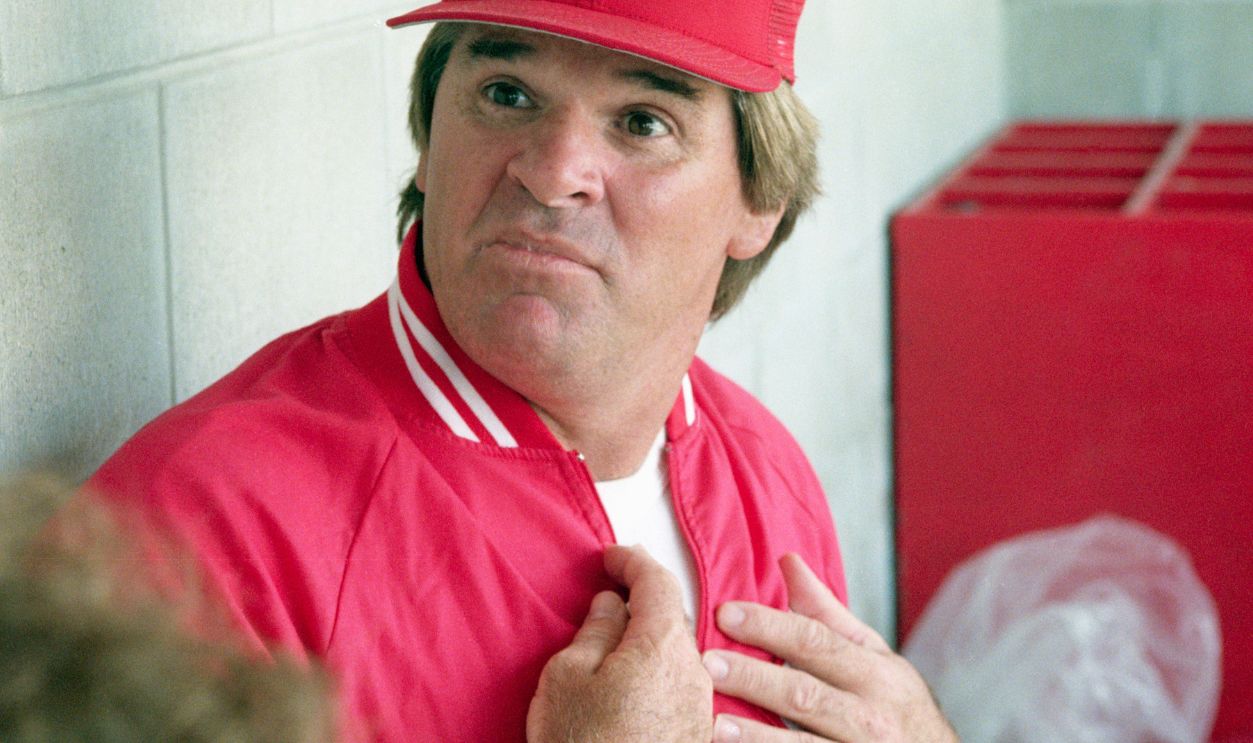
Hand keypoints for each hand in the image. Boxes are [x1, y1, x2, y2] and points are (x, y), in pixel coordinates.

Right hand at [526, 544, 712, 742]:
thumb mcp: (567, 677)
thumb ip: (594, 631)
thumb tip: (610, 606)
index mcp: (661, 646)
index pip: (658, 582)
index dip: (633, 562)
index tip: (611, 555)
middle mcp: (693, 672)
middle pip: (672, 617)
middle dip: (644, 597)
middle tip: (616, 585)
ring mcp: (699, 707)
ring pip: (677, 653)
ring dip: (650, 637)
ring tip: (618, 637)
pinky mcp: (696, 733)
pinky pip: (679, 685)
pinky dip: (657, 669)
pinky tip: (633, 680)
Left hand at [702, 554, 956, 742]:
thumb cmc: (895, 706)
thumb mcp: (874, 657)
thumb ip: (827, 614)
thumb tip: (787, 560)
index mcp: (875, 675)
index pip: (816, 643)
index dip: (770, 627)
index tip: (725, 613)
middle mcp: (870, 717)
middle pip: (805, 694)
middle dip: (755, 678)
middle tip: (708, 663)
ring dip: (758, 735)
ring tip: (715, 724)